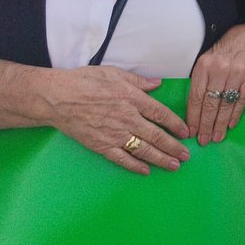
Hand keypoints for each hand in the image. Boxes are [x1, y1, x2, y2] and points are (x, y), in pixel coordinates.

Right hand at [39, 66, 190, 175]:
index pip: (160, 114)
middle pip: (156, 135)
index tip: (185, 132)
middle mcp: (127, 118)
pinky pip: (122, 158)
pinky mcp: (101, 145)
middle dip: (173, 147)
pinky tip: (145, 171)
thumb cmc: (85, 81)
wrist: (58, 98)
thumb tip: (157, 84)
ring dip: (160, 159)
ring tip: (174, 165)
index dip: (175, 124)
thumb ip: (138, 81)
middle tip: (186, 155)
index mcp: (132, 98)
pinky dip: (134, 166)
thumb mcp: (115, 73)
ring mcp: (114, 134)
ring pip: (143, 150)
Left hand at [186, 24, 244, 144]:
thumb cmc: (223, 51)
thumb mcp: (206, 61)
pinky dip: (235, 114)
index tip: (191, 131)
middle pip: (210, 103)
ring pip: (226, 105)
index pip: (196, 96)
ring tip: (215, 137)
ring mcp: (237, 74)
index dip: (193, 116)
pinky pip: (241, 100)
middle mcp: (220, 69)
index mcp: (205, 65)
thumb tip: (192, 111)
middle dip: (205, 125)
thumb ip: (200, 81)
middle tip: (202, 140)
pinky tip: (230, 125)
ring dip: (220, 124)